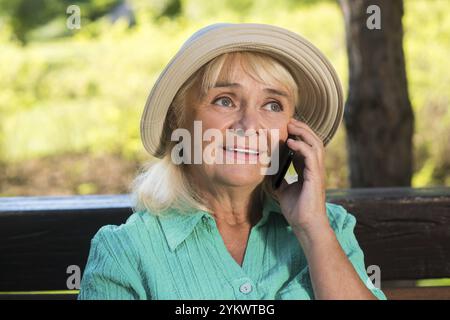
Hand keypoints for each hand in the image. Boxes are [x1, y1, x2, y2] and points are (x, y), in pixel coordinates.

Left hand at [274, 118, 328, 234]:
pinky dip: (301, 146)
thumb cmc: (296, 210)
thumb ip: (279, 178)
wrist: (304, 224)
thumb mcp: (283, 189)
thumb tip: (267, 170)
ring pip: (316, 144)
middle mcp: (314, 168)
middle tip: (289, 120)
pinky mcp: (315, 177)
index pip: (305, 147)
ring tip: (291, 125)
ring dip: (303, 133)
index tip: (285, 127)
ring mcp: (317, 171)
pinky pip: (311, 155)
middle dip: (302, 129)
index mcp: (307, 170)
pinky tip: (290, 142)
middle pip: (313, 141)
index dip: (297, 136)